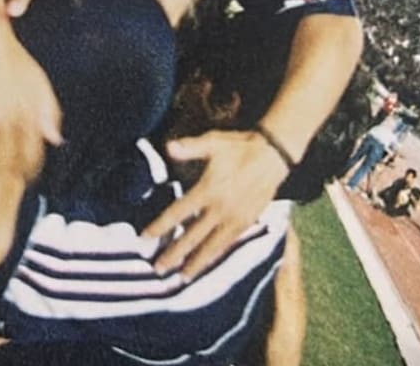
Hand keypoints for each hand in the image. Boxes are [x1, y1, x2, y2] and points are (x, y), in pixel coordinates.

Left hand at [144, 130, 289, 278]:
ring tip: (182, 277)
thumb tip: (169, 146)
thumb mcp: (213, 142)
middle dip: (174, 254)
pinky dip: (216, 255)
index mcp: (208, 190)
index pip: (178, 213)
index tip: (145, 237)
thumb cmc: (239, 147)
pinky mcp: (247, 222)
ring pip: (211, 246)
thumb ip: (190, 147)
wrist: (273, 155)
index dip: (160, 226)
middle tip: (158, 269)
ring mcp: (234, 218)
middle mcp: (220, 209)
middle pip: (192, 236)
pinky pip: (228, 243)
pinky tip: (208, 263)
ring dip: (196, 262)